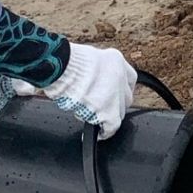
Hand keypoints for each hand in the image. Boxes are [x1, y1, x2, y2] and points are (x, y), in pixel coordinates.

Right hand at [14, 43, 138, 138]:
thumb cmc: (67, 61)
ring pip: (119, 113)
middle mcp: (119, 77)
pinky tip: (100, 134)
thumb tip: (91, 81)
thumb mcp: (87, 58)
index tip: (115, 95)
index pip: (129, 79)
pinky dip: (106, 132)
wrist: (63, 67)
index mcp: (115, 60)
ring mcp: (115, 94)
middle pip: (125, 98)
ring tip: (92, 118)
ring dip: (106, 117)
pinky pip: (111, 126)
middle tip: (102, 109)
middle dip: (114, 105)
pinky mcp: (107, 109)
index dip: (120, 90)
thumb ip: (95, 70)